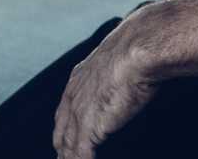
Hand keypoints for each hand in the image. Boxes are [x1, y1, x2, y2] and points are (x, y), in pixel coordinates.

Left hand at [52, 6, 161, 158]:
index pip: (63, 112)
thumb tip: (131, 76)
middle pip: (60, 133)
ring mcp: (79, 112)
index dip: (64, 130)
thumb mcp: (119, 59)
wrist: (137, 49)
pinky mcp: (90, 127)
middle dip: (62, 150)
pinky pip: (80, 156)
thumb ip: (117, 72)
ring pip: (67, 148)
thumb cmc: (136, 49)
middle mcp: (74, 96)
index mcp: (78, 79)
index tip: (64, 143)